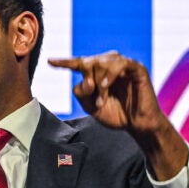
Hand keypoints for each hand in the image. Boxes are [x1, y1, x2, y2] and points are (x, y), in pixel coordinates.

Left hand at [48, 51, 188, 179]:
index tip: (50, 61)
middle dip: (87, 77)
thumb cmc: (117, 115)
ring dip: (99, 82)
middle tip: (90, 93)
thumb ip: (82, 93)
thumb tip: (85, 81)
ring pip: (103, 62)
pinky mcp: (137, 69)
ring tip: (101, 99)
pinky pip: (121, 63)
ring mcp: (124, 66)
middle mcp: (110, 66)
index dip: (65, 62)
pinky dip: (110, 74)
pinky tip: (105, 85)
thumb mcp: (91, 107)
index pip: (80, 64)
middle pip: (90, 61)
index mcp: (98, 74)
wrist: (138, 126)